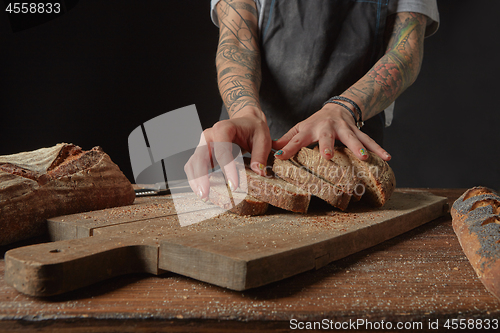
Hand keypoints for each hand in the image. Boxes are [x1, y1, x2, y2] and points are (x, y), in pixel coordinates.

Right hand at [184, 107, 271, 199]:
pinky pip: (194, 167)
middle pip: (200, 157)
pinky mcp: (202, 154)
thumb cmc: (253, 129)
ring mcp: (203, 145)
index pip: (222, 150)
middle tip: (207, 194)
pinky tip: (203, 191)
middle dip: (202, 177)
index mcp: (223, 128)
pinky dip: (196, 179)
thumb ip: (260, 155)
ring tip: (203, 196)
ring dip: (196, 180)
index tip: (234, 185)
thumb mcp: (262, 138)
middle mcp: (209, 136)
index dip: (227, 169)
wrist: (246, 122)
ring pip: (193, 163)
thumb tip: (259, 172)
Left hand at [272, 103, 390, 160]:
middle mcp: (327, 128)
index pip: (296, 140)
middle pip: (327, 137)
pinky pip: (369, 140)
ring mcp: (344, 129)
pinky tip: (387, 158)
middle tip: (327, 156)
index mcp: (310, 129)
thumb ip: (285, 141)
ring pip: (352, 138)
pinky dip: (378, 149)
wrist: (336, 108)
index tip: (280, 157)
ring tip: (364, 158)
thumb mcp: (299, 130)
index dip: (287, 148)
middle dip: (327, 145)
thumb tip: (269, 153)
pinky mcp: (358, 131)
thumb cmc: (314, 124)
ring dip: (358, 147)